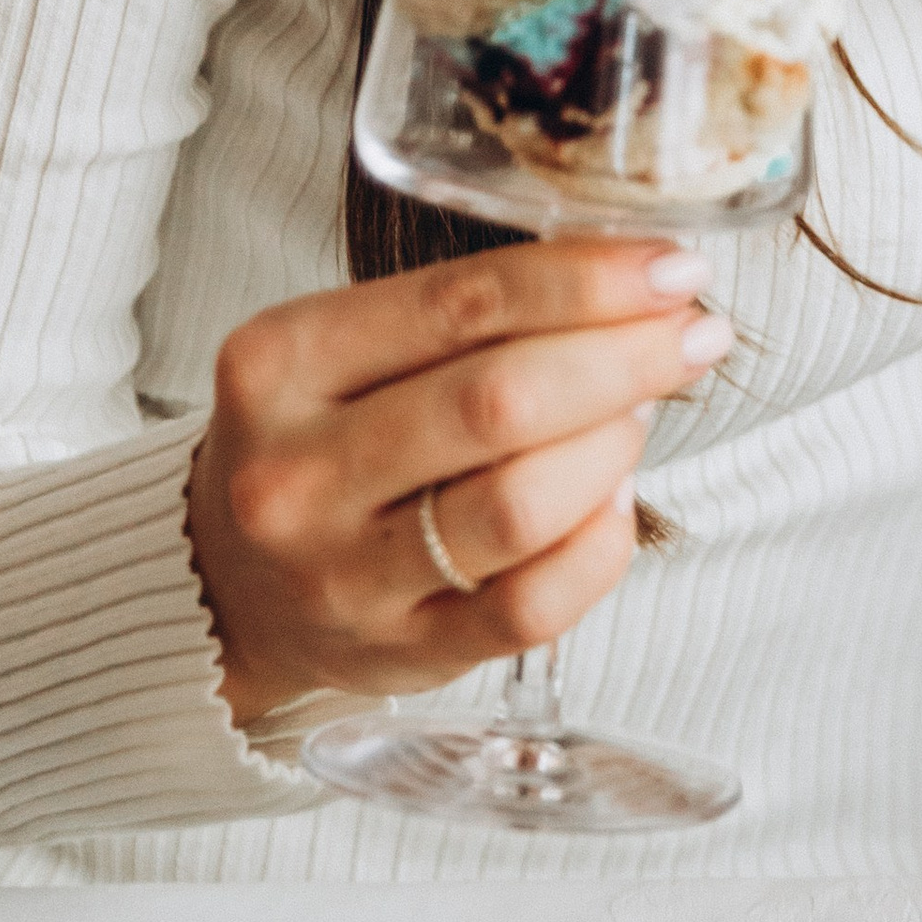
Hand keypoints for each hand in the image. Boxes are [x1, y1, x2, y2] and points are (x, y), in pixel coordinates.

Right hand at [187, 239, 733, 724]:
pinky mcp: (398, 655)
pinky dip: (600, 545)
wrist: (228, 583)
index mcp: (280, 362)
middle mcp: (297, 473)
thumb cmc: (318, 441)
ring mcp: (343, 577)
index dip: (588, 281)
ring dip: (613, 446)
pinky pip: (532, 606)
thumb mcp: (342, 350)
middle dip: (625, 358)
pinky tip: (615, 501)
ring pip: (523, 505)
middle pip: (501, 402)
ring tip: (639, 414)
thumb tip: (632, 281)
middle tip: (693, 334)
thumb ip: (464, 315)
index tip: (673, 266)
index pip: (463, 302)